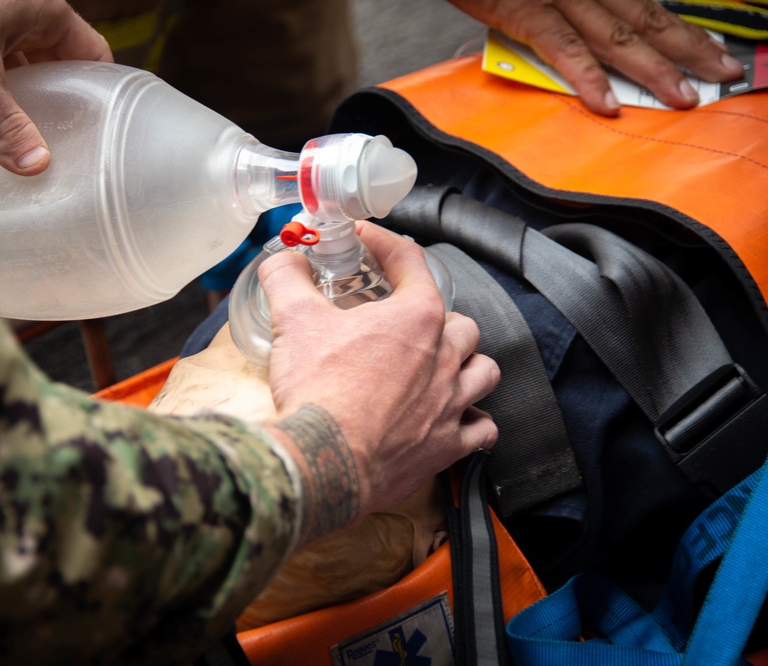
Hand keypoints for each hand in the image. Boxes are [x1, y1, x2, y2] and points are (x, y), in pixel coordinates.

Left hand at [0, 0, 111, 174]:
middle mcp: (27, 13)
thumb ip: (6, 122)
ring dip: (33, 99)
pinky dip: (5, 93)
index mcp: (45, 10)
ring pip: (32, 68)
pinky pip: (4, 68)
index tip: (103, 126)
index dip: (102, 90)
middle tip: (70, 142)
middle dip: (65, 101)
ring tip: (37, 138)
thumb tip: (36, 166)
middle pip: (64, 64)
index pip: (95, 53)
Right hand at [259, 222, 498, 541]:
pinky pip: (483, 429)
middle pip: (459, 323)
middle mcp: (444, 357)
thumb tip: (284, 258)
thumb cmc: (317, 392)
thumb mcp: (293, 320)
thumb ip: (287, 277)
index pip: (410, 261)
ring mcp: (451, 403)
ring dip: (468, 366)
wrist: (324, 463)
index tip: (367, 241)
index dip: (384, 243)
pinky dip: (474, 422)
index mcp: (415, 317)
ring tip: (445, 367)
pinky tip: (456, 420)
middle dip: (436, 318)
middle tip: (406, 323)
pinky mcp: (447, 446)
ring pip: (484, 371)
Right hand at [449, 0, 744, 113]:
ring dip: (652, 68)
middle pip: (647, 18)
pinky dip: (585, 76)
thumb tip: (593, 37)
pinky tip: (605, 104)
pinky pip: (561, 46)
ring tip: (681, 97)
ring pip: (616, 34)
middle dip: (688, 49)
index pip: (649, 6)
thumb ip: (568, 8)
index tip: (715, 53)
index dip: (684, 32)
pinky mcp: (525, 10)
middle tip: (722, 77)